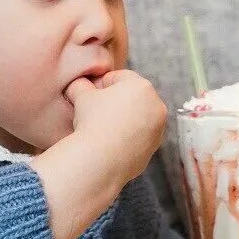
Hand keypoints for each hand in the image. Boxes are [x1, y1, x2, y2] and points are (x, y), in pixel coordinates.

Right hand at [65, 69, 167, 186]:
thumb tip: (80, 84)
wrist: (101, 160)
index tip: (89, 96)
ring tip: (103, 128)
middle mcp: (156, 105)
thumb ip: (81, 84)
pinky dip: (128, 135)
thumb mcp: (82, 96)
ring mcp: (159, 127)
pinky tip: (111, 141)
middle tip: (95, 112)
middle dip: (115, 101)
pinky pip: (139, 135)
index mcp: (142, 86)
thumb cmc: (92, 122)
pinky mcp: (155, 146)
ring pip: (138, 116)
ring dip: (123, 118)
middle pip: (132, 97)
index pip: (119, 77)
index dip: (100, 84)